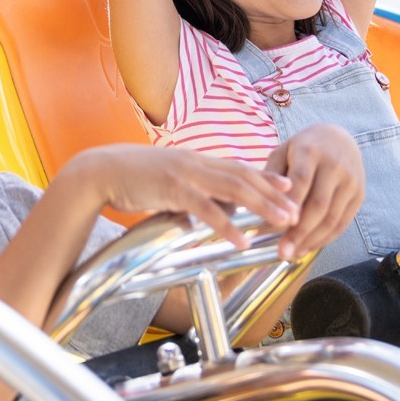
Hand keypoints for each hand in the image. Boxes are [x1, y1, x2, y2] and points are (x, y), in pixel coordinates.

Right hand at [71, 144, 297, 247]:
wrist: (101, 171)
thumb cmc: (132, 177)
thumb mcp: (168, 181)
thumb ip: (190, 192)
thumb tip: (205, 211)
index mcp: (197, 161)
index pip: (239, 167)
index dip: (266, 176)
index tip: (289, 186)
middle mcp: (197, 163)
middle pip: (244, 177)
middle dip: (274, 194)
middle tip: (297, 210)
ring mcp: (187, 174)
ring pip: (234, 190)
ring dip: (262, 206)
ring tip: (283, 222)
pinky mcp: (173, 189)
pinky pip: (206, 209)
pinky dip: (226, 225)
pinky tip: (241, 239)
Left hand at [264, 125, 363, 260]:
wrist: (340, 138)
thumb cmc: (303, 149)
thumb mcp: (283, 152)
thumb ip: (271, 176)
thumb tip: (258, 207)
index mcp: (311, 151)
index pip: (301, 181)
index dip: (289, 206)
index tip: (273, 228)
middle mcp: (335, 165)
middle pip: (318, 205)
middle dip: (299, 232)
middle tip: (282, 252)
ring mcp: (351, 181)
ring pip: (332, 218)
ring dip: (311, 240)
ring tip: (292, 254)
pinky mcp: (359, 195)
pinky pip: (342, 223)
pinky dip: (324, 239)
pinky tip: (307, 247)